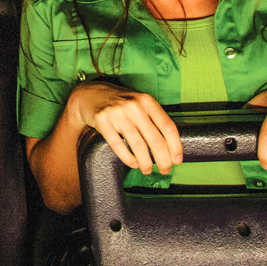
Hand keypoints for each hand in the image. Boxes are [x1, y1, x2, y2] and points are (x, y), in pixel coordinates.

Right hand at [67, 81, 181, 175]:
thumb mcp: (138, 103)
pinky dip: (128, 158)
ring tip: (148, 169)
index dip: (175, 146)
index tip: (177, 159)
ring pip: (138, 145)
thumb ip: (153, 118)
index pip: (168, 127)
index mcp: (147, 101)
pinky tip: (134, 164)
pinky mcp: (102, 121)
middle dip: (163, 159)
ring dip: (146, 162)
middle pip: (155, 139)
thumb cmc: (118, 102)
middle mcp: (134, 106)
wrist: (89, 95)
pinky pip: (118, 145)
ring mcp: (117, 114)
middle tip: (165, 170)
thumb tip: (170, 146)